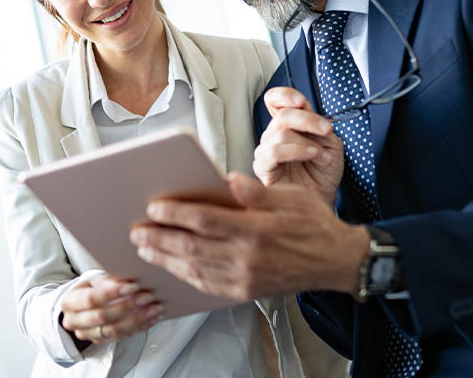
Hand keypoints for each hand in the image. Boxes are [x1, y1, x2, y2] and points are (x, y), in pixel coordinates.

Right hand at [58, 274, 163, 345]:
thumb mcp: (95, 279)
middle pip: (103, 316)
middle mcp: (74, 321)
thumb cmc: (91, 288)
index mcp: (69, 302)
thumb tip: (129, 280)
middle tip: (148, 297)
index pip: (91, 299)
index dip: (112, 293)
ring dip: (137, 319)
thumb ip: (108, 280)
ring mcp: (87, 334)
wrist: (83, 305)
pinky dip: (139, 327)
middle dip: (127, 306)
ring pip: (114, 330)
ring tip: (155, 308)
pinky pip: (122, 336)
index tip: (133, 286)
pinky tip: (152, 318)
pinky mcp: (101, 341)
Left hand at [130, 171, 370, 300]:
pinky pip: (207, 285)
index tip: (154, 207)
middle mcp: (249, 257)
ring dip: (166, 259)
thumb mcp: (289, 197)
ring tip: (144, 249)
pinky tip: (172, 267)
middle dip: (159, 239)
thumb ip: (254, 191)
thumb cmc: (313, 224)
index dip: (175, 214)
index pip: (205, 220)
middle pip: (192, 248)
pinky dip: (185, 276)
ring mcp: (246, 278)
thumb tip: (226, 180)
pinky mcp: (246, 291)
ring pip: (195, 270)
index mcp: (258, 229)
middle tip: (137, 231)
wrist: (336, 261)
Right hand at [254, 87, 343, 205]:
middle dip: (308, 119)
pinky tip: (311, 155)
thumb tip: (306, 109)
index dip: (284, 95)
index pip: (274, 100)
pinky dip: (296, 150)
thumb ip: (317, 123)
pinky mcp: (263, 169)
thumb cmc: (324, 172)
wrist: (324, 198)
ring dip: (306, 141)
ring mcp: (266, 151)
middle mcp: (273, 136)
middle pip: (282, 115)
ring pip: (279, 133)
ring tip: (321, 154)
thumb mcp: (329, 142)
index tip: (301, 101)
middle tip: (326, 129)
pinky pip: (273, 152)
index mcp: (288, 125)